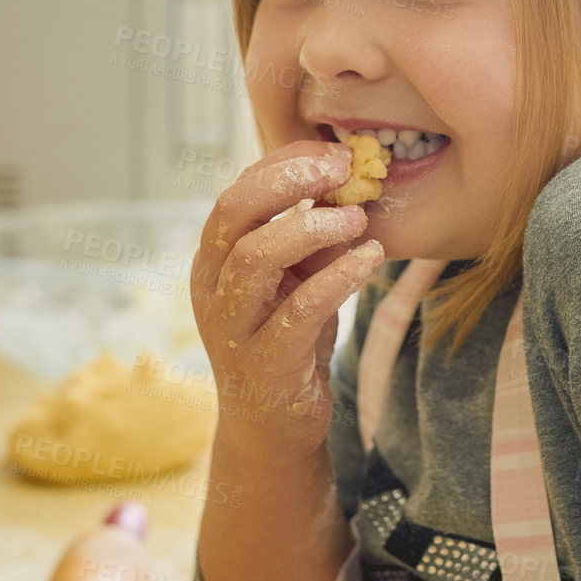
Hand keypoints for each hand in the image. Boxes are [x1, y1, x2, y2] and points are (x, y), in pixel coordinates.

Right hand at [190, 139, 385, 455]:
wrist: (273, 427)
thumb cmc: (288, 342)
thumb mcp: (297, 280)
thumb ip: (311, 238)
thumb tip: (350, 183)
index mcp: (214, 259)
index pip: (238, 191)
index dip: (284, 163)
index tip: (334, 152)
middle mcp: (212, 287)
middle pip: (234, 212)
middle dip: (289, 181)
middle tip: (342, 171)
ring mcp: (233, 328)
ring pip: (255, 256)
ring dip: (312, 227)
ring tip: (357, 220)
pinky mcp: (265, 364)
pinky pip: (297, 311)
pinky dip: (337, 278)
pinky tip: (369, 259)